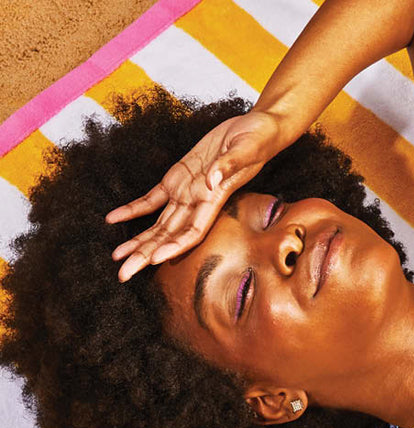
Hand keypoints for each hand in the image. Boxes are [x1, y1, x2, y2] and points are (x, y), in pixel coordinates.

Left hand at [105, 110, 280, 281]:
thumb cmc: (258, 139)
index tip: (154, 259)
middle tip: (124, 274)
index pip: (193, 231)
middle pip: (169, 236)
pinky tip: (114, 219)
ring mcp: (186, 192)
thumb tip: (211, 180)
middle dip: (146, 255)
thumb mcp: (247, 148)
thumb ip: (229, 165)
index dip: (175, 246)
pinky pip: (152, 198)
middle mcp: (199, 202)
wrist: (256, 127)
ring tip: (116, 256)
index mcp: (215, 198)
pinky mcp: (178, 178)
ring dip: (138, 241)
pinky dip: (133, 209)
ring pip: (158, 223)